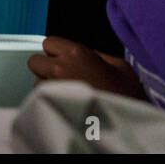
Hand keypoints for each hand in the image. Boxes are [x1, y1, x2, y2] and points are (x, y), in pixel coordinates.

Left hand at [28, 36, 146, 99]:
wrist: (130, 122)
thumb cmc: (128, 94)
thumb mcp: (119, 65)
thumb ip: (95, 54)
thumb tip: (80, 54)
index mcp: (76, 52)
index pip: (48, 42)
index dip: (56, 51)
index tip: (65, 60)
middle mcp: (60, 67)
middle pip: (34, 61)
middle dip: (45, 67)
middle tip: (62, 76)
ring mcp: (54, 87)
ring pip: (37, 82)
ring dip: (47, 86)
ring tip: (69, 94)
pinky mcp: (52, 105)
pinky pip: (42, 99)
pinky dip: (50, 100)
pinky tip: (67, 104)